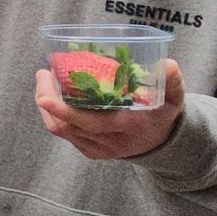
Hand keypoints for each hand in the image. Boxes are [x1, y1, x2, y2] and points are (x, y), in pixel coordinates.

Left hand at [34, 59, 185, 159]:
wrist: (161, 143)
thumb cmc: (163, 113)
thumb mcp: (173, 98)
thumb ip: (171, 82)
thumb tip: (168, 64)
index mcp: (127, 128)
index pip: (90, 123)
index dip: (64, 111)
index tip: (44, 96)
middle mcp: (109, 142)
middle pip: (67, 126)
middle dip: (47, 100)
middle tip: (43, 74)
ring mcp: (97, 148)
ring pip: (61, 129)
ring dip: (48, 105)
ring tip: (45, 79)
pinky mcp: (90, 150)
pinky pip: (65, 133)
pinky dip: (54, 114)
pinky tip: (53, 95)